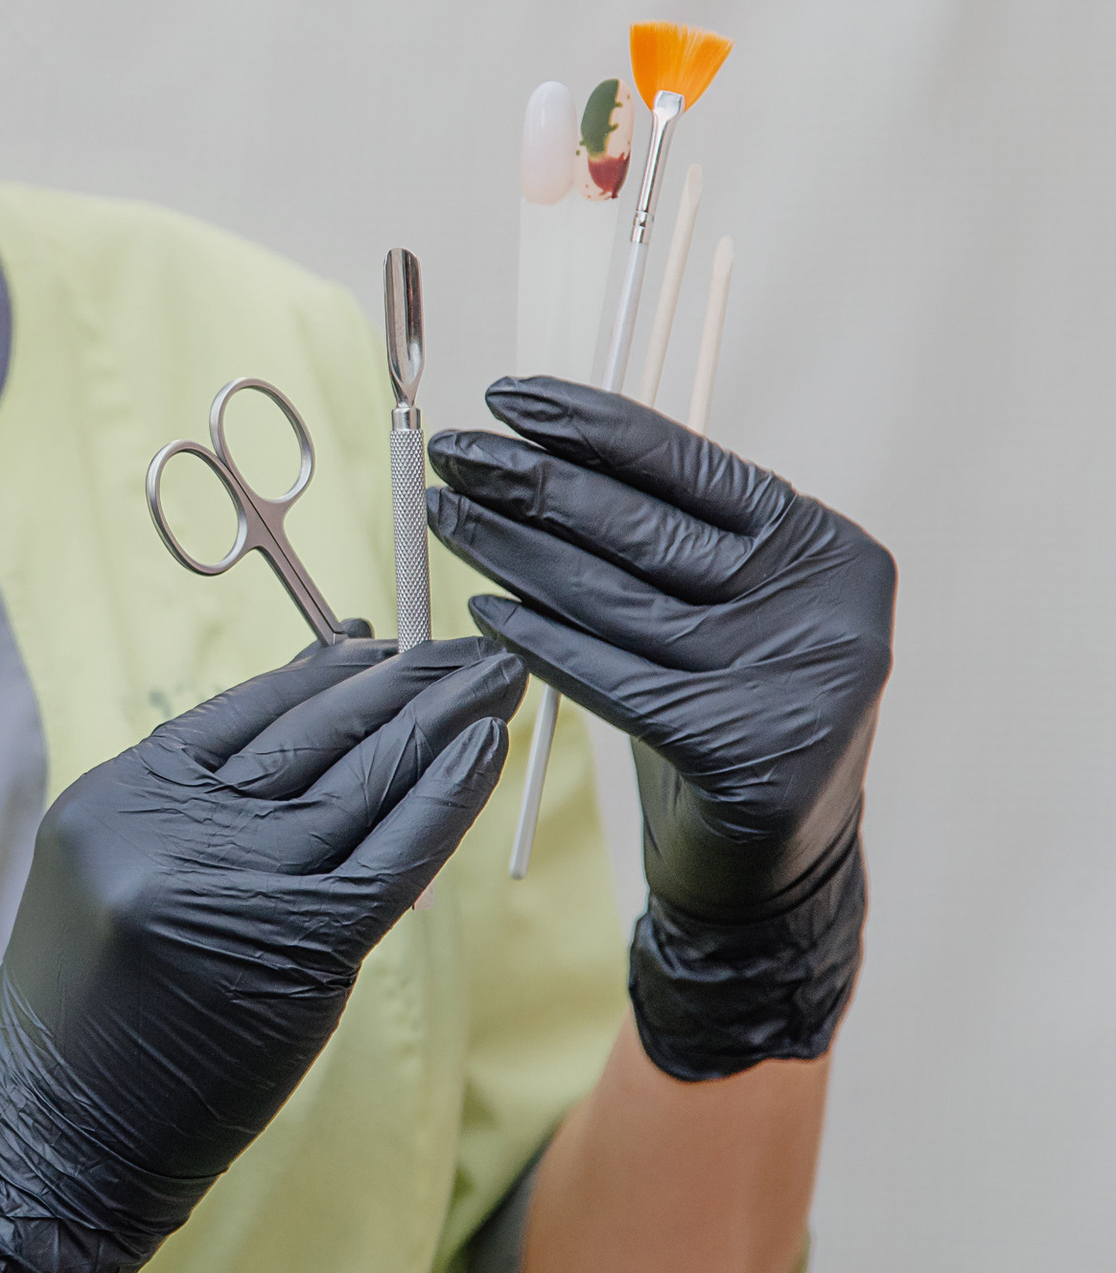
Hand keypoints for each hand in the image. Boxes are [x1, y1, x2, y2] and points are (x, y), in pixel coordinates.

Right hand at [0, 633, 520, 1272]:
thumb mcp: (117, 884)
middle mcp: (163, 824)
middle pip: (306, 733)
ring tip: (492, 681)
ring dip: (438, 721)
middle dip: (398, 682)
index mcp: (114, 797)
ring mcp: (227, 880)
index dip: (322, 674)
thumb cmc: (95, 1028)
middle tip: (464, 650)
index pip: (240, 713)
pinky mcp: (294, 943)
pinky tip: (486, 749)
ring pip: (357, 781)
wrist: (57, 1144)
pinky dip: (447, 795)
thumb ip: (201, 816)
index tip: (384, 648)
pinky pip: (393, 851)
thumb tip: (317, 739)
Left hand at [427, 376, 895, 1079]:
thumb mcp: (716, 613)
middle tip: (454, 453)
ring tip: (444, 516)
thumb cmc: (722, 717)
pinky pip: (614, 680)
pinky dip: (540, 643)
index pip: (692, 468)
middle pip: (647, 530)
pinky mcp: (750, 755)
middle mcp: (827, 610)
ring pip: (619, 601)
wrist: (769, 874)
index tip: (509, 397)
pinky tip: (479, 612)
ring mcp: (799, 684)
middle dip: (536, 484)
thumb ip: (665, 540)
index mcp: (823, 551)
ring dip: (516, 552)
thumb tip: (538, 448)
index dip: (594, 428)